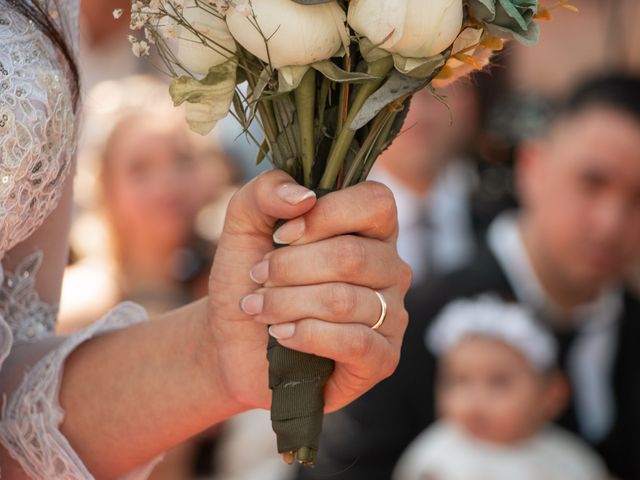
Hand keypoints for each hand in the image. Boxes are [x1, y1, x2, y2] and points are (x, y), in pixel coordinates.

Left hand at [207, 170, 410, 412]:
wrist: (234, 341)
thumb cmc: (249, 279)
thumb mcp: (244, 225)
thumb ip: (266, 191)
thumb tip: (304, 196)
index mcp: (369, 230)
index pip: (376, 203)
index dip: (325, 215)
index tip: (281, 235)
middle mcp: (389, 268)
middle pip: (353, 256)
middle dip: (291, 268)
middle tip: (258, 277)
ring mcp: (391, 315)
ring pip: (345, 300)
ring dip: (288, 303)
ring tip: (260, 308)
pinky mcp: (382, 358)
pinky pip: (356, 342)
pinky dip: (308, 336)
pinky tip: (282, 335)